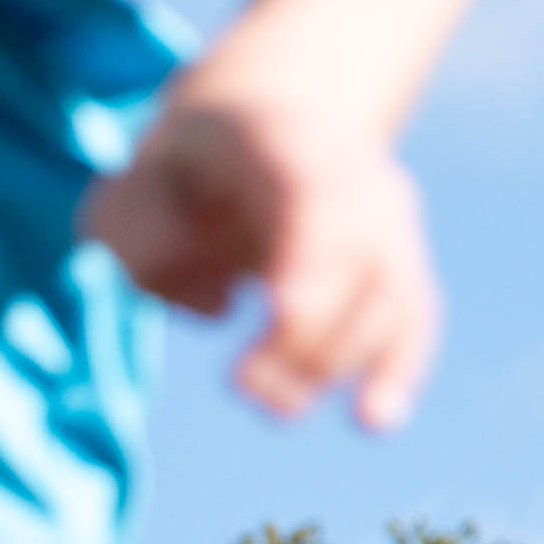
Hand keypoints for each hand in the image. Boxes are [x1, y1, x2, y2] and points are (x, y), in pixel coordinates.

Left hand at [82, 70, 441, 427]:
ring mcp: (385, 218)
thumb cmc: (183, 171)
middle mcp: (355, 174)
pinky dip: (399, 368)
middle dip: (312, 331)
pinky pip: (412, 315)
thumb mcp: (131, 185)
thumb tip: (218, 304)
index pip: (317, 193)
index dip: (314, 253)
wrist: (264, 122)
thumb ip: (143, 237)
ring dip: (339, 360)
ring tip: (274, 405)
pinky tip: (374, 421)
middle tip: (243, 386)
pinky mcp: (396, 264)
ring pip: (393, 293)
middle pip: (362, 254)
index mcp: (286, 138)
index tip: (283, 311)